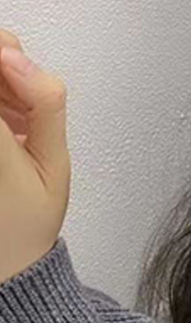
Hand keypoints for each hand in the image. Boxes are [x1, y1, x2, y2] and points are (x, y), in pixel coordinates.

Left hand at [0, 28, 70, 285]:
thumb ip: (44, 103)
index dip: (5, 56)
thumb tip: (16, 56)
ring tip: (19, 123)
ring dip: (2, 87)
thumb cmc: (28, 221)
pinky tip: (9, 130)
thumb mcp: (54, 162)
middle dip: (4, 65)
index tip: (19, 67)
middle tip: (24, 100)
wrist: (4, 266)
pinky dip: (0, 106)